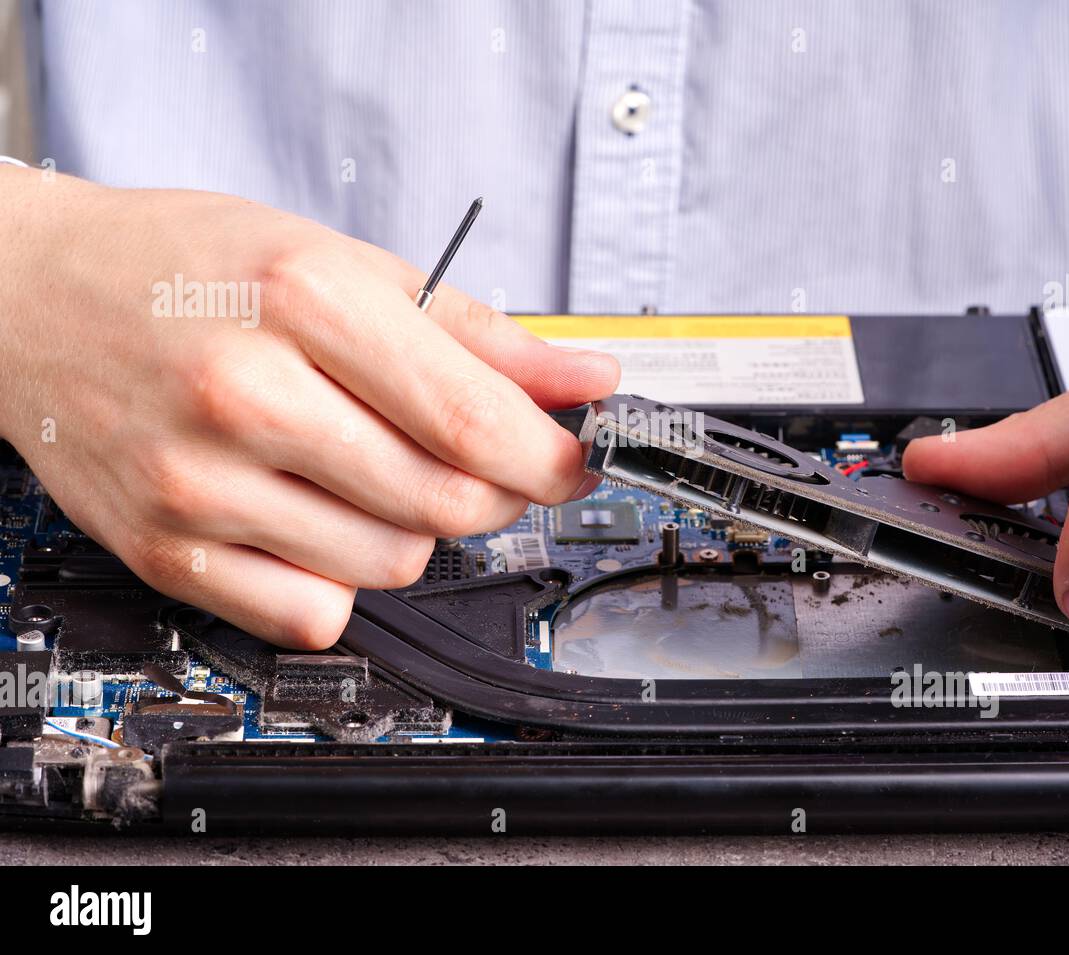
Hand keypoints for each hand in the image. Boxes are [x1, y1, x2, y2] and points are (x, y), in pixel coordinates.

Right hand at [0, 167, 617, 648]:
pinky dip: (342, 582)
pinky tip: (320, 524)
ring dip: (415, 532)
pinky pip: (311, 615)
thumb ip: (476, 332)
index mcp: (302, 300)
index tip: (578, 462)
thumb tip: (585, 379)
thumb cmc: (185, 267)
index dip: (549, 455)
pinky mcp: (165, 550)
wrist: (32, 295)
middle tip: (483, 461)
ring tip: (375, 473)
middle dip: (494, 491)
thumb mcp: (340, 262)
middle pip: (443, 502)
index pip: (469, 417)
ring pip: (389, 565)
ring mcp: (197, 482)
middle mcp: (244, 394)